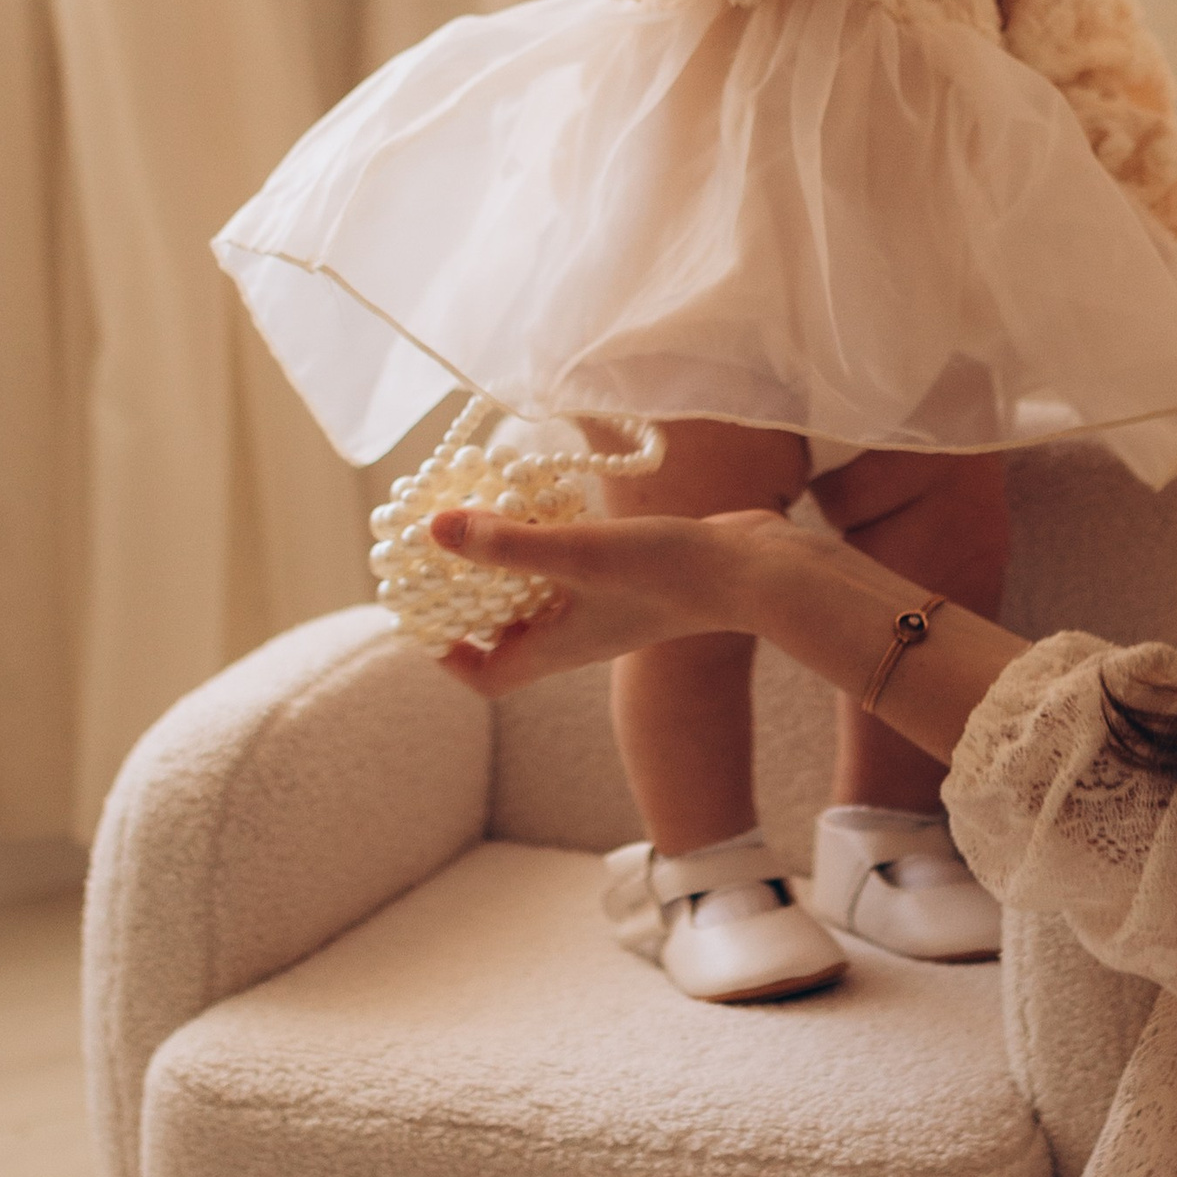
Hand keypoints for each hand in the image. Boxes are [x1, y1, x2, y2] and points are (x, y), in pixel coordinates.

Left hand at [429, 503, 795, 696]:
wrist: (753, 569)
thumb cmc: (668, 572)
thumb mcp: (578, 554)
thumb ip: (507, 545)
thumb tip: (434, 530)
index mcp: (557, 648)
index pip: (486, 677)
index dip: (448, 655)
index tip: (423, 613)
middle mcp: (575, 635)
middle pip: (503, 630)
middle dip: (466, 593)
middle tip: (437, 547)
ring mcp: (602, 607)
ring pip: (534, 593)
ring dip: (504, 559)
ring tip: (479, 513)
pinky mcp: (626, 576)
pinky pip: (567, 565)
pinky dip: (545, 539)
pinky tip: (541, 499)